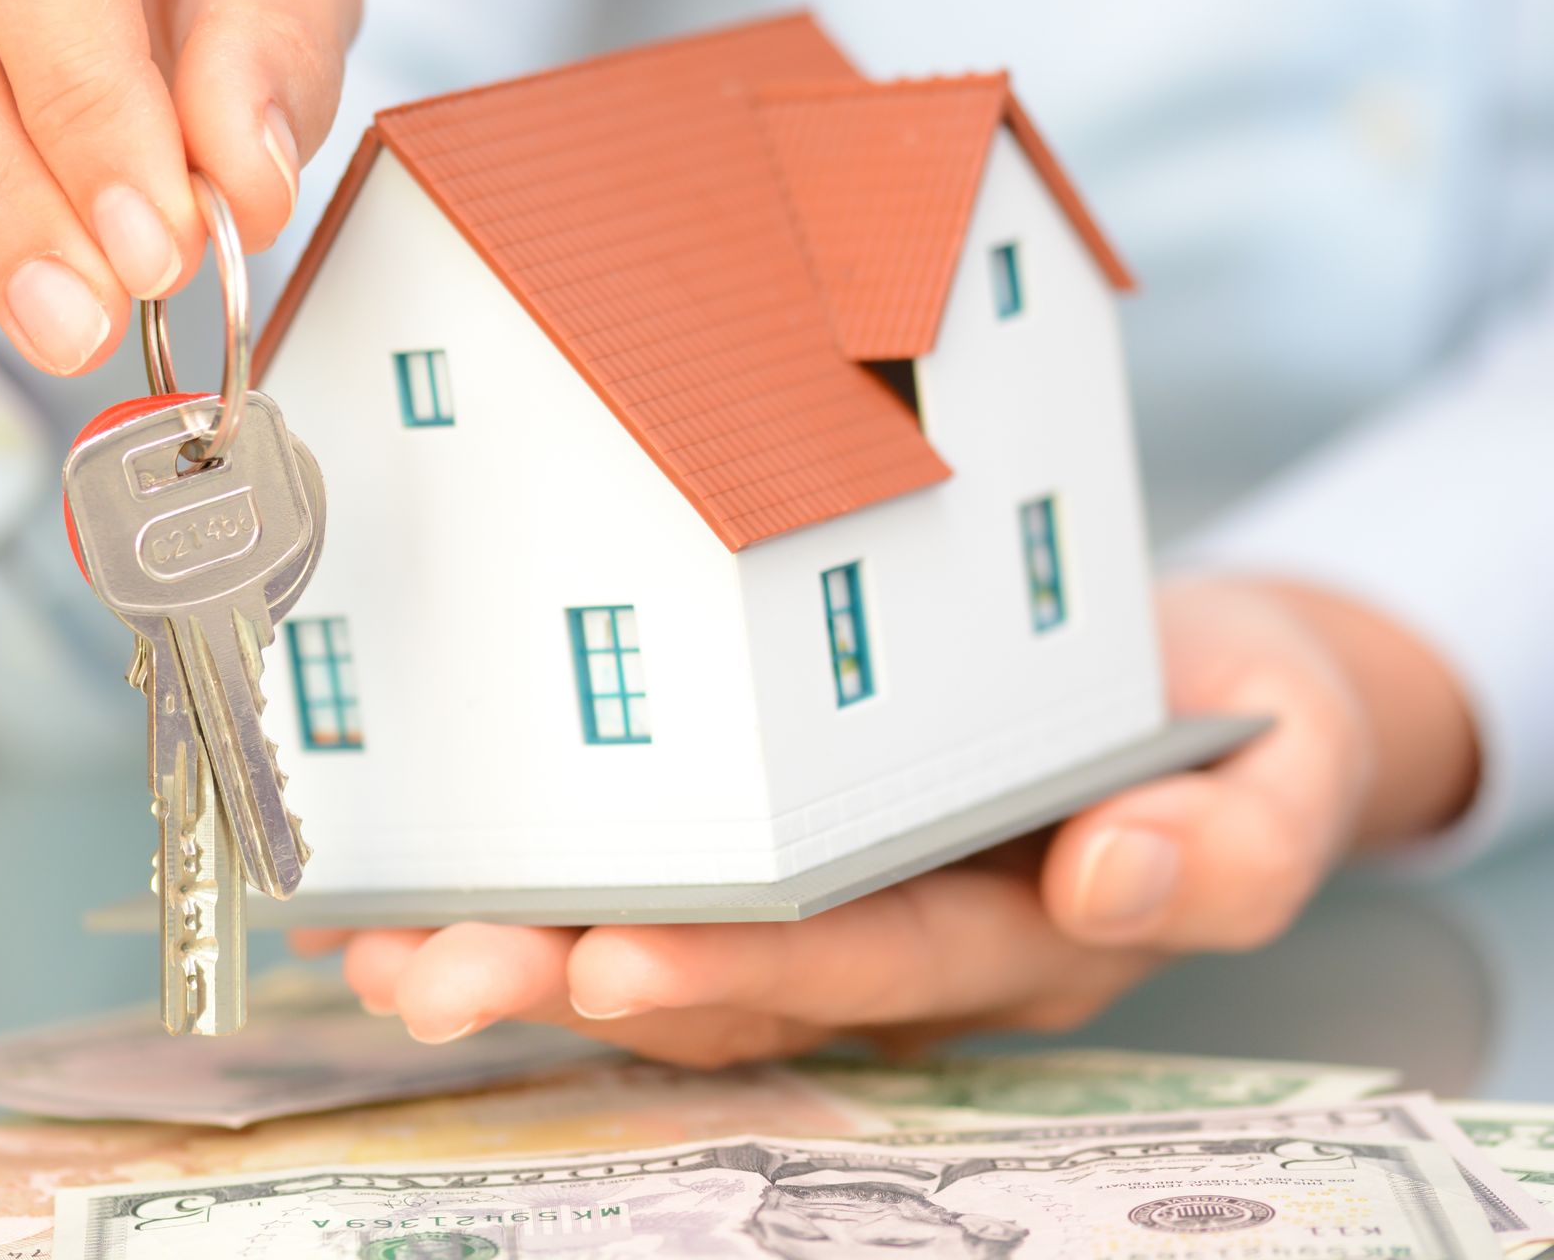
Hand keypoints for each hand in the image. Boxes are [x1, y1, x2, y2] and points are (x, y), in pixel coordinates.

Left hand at [293, 577, 1478, 1066]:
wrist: (1182, 691)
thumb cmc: (1223, 727)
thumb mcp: (1277, 778)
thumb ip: (1225, 849)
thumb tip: (1117, 881)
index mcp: (1010, 934)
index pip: (870, 964)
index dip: (746, 967)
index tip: (620, 957)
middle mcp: (894, 940)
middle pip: (725, 977)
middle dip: (578, 977)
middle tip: (446, 973)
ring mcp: (822, 904)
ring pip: (659, 945)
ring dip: (521, 948)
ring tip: (392, 944)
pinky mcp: (767, 851)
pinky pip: (641, 881)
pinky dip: (528, 885)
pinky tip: (412, 884)